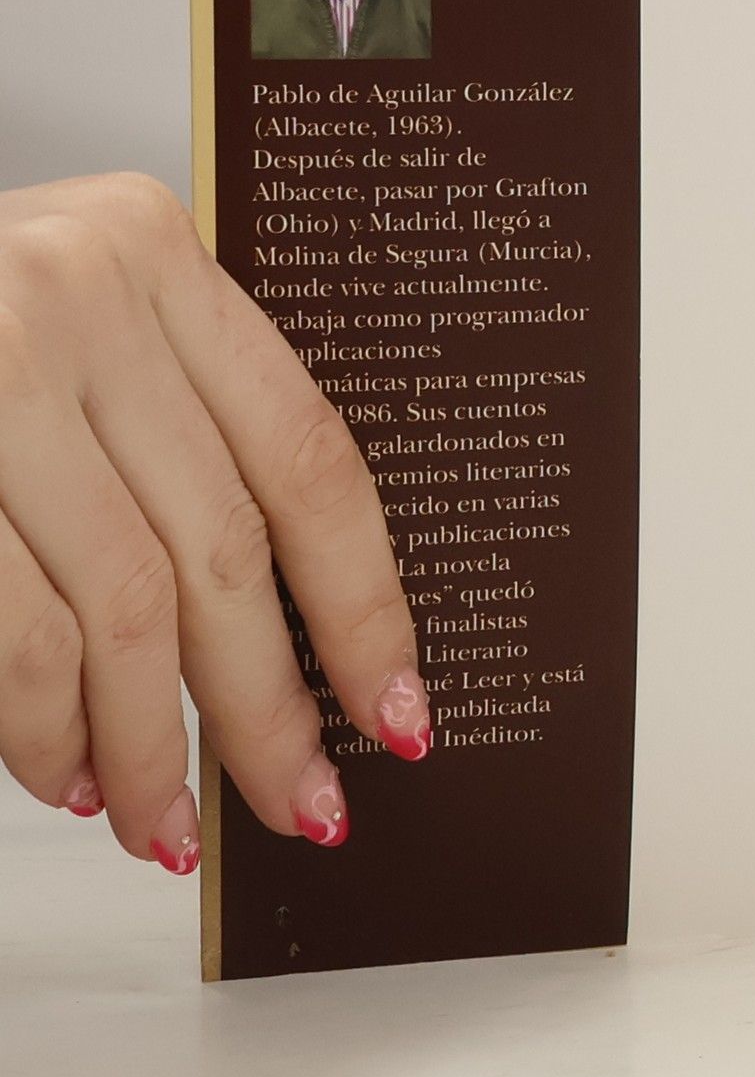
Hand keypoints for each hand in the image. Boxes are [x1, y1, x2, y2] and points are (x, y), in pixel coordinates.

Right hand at [0, 173, 432, 873]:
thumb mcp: (72, 328)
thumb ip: (173, 429)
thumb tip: (289, 634)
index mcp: (154, 254)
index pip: (309, 455)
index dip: (364, 601)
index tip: (395, 706)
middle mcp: (77, 292)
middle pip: (226, 546)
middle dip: (268, 705)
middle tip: (303, 804)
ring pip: (126, 605)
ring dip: (151, 742)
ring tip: (169, 822)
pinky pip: (20, 628)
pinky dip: (47, 728)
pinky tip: (70, 779)